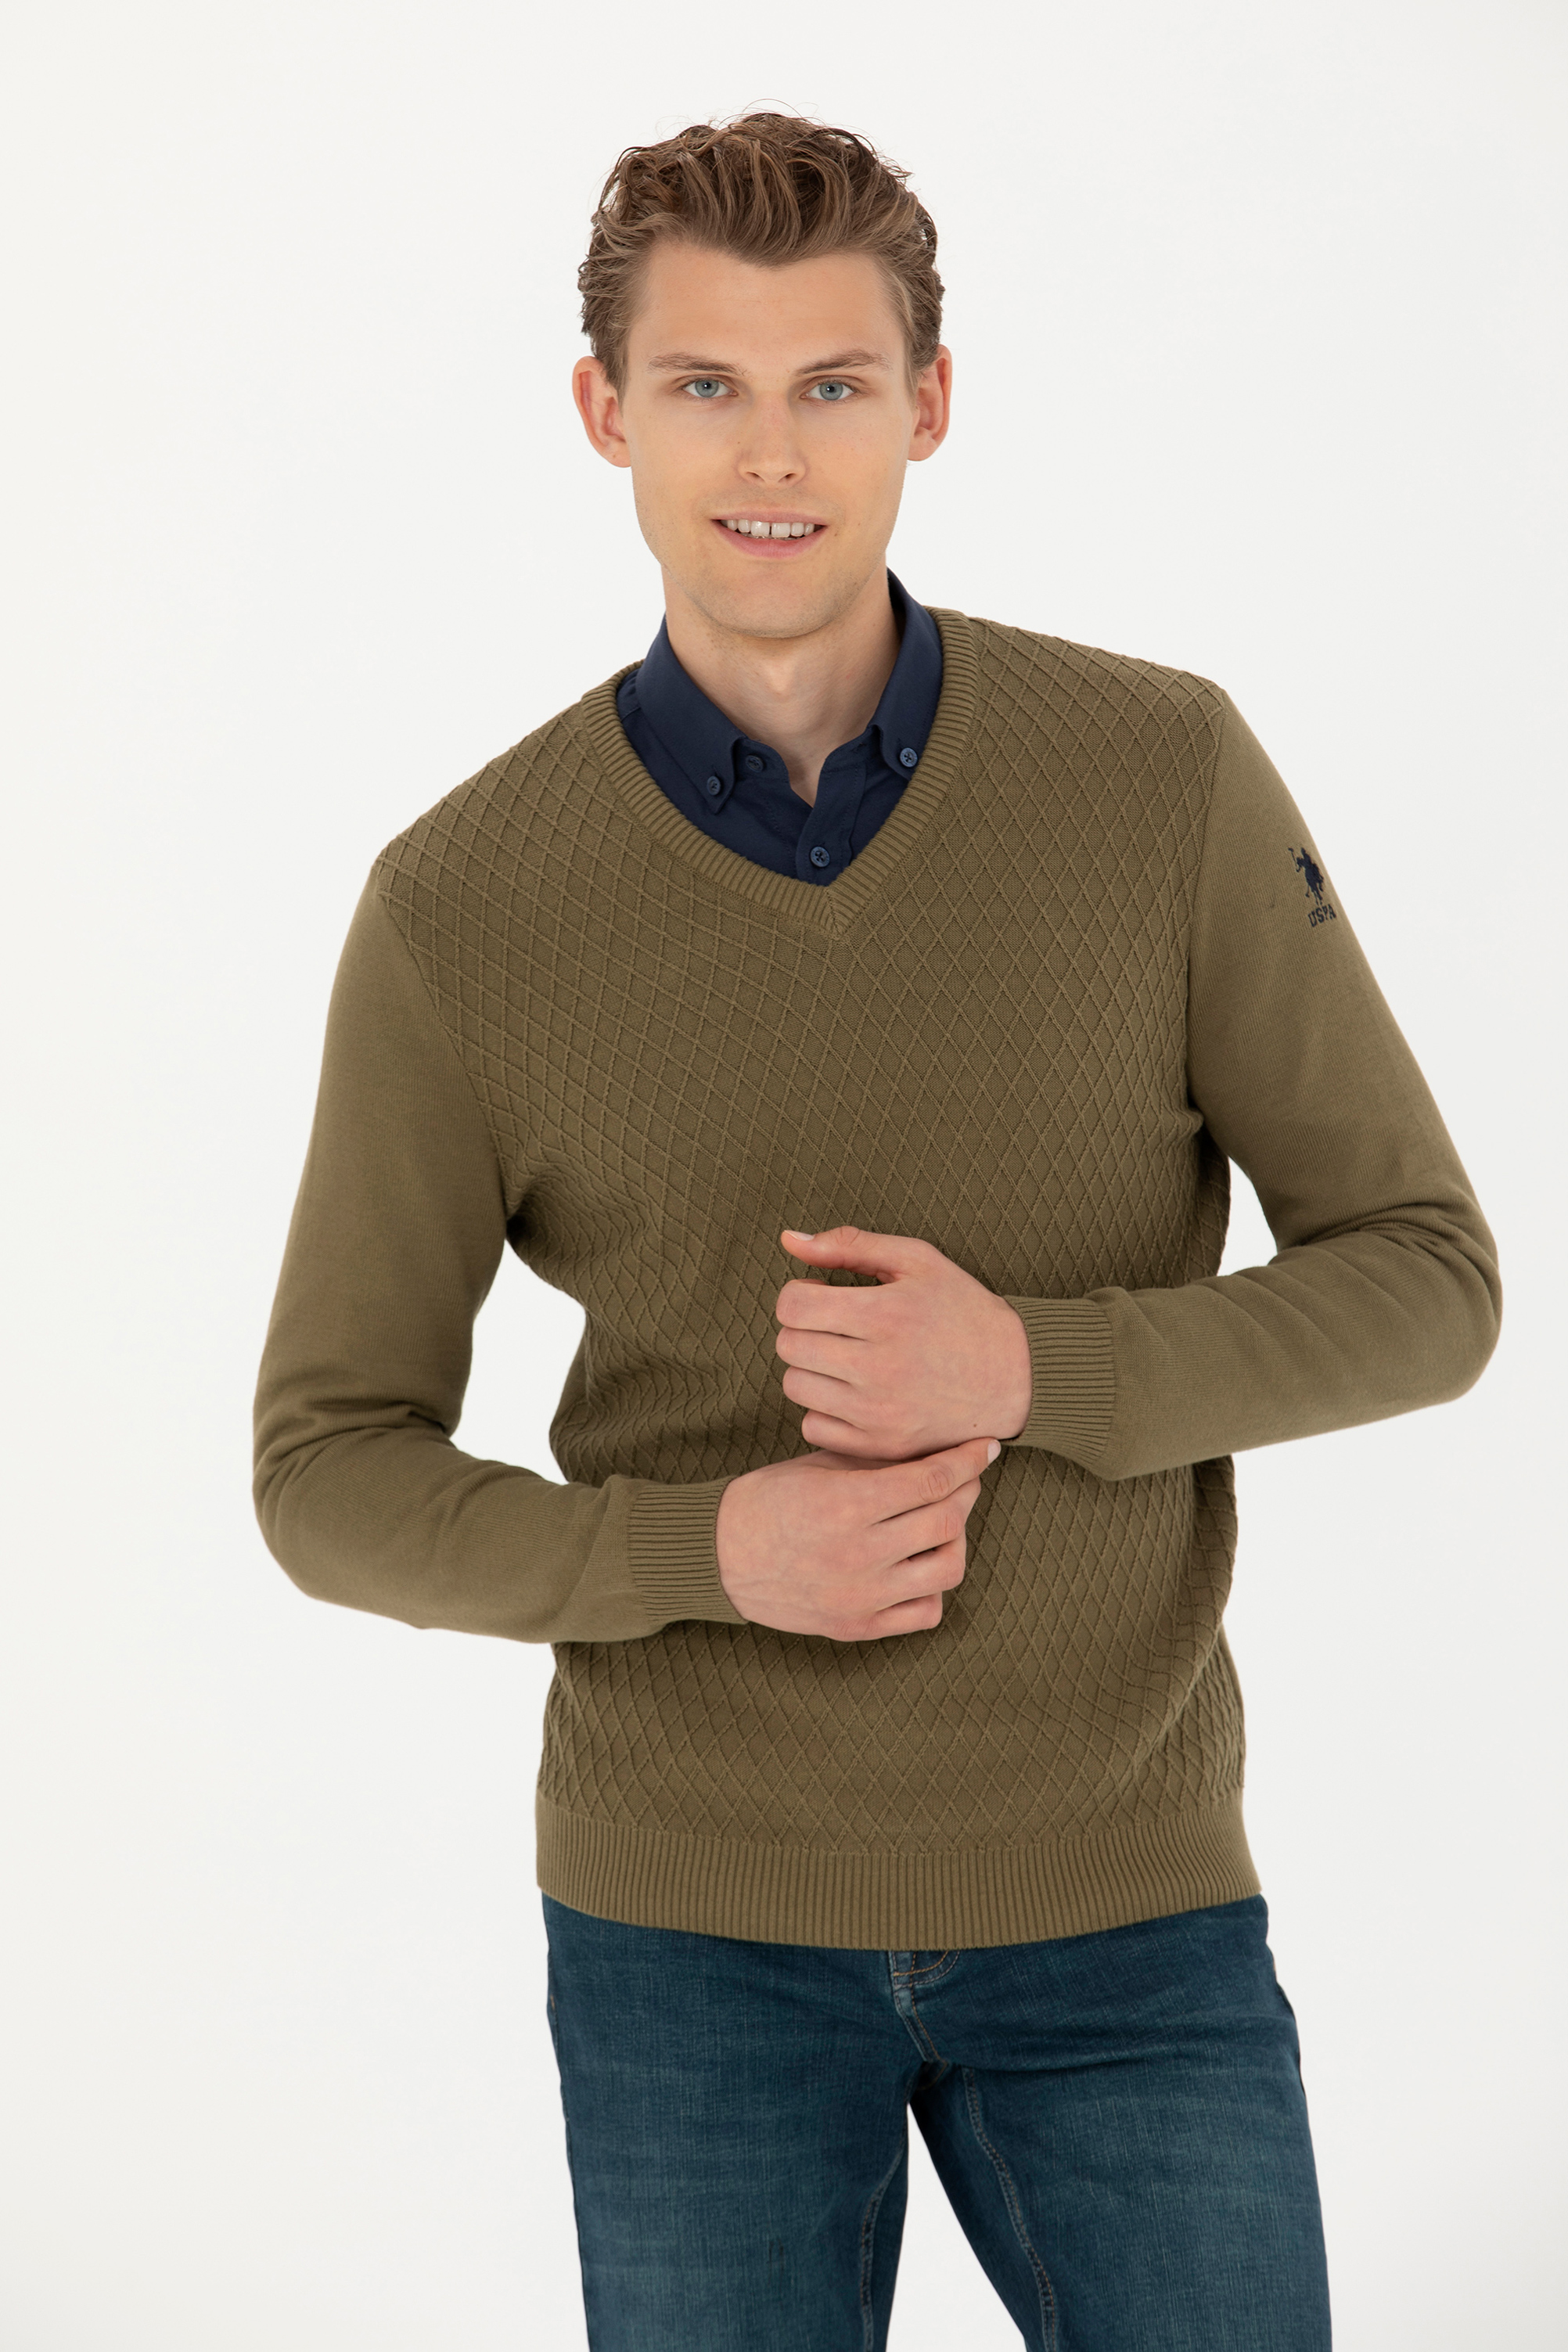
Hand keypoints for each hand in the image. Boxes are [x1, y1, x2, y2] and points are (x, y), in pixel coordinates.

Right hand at [714, 1436, 999, 1640]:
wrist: (718, 1556)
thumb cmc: (770, 1499)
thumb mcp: (821, 1466)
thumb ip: (880, 1462)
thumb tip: (941, 1451)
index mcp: (846, 1504)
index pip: (932, 1479)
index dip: (967, 1459)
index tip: (985, 1447)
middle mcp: (858, 1553)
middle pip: (947, 1520)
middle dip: (966, 1491)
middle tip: (964, 1478)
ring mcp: (861, 1596)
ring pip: (948, 1568)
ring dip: (955, 1539)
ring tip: (941, 1522)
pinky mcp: (857, 1627)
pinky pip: (926, 1612)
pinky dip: (933, 1586)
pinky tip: (920, 1564)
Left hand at [773, 1227, 1032, 1459]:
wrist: (1015, 1377)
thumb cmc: (962, 1310)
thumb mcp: (917, 1261)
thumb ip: (850, 1245)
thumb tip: (788, 1240)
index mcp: (887, 1315)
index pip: (793, 1305)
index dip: (799, 1294)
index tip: (823, 1295)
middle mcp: (879, 1368)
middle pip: (789, 1345)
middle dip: (804, 1328)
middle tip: (835, 1325)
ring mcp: (878, 1413)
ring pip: (795, 1387)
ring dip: (811, 1367)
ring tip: (845, 1356)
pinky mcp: (880, 1445)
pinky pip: (813, 1427)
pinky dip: (824, 1409)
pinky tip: (853, 1392)